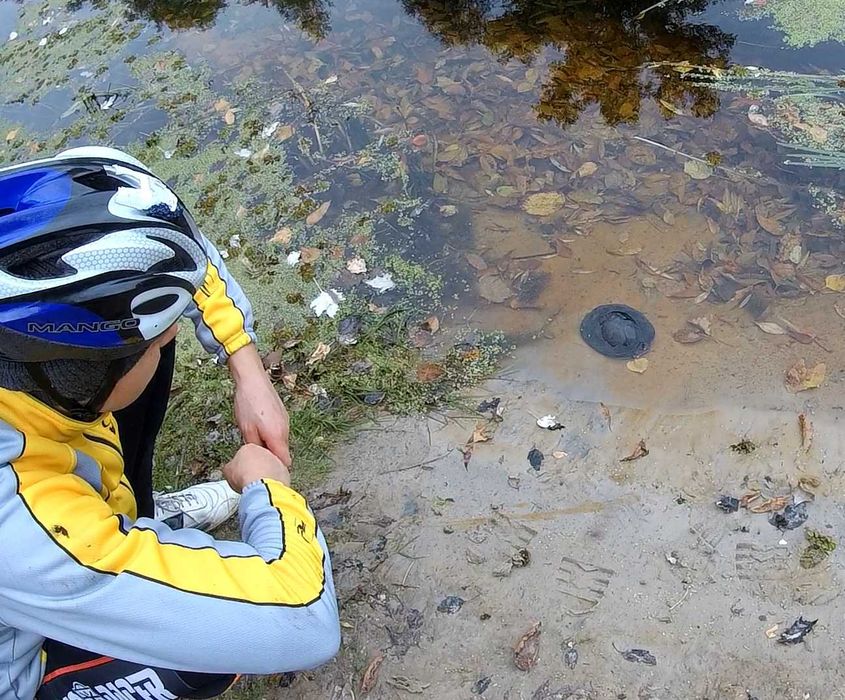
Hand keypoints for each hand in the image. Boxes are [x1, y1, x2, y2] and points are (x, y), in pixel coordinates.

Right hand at [224, 444, 290, 491]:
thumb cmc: (245, 477)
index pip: (246, 455)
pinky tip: (267, 490)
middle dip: (257, 469)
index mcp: (249, 448)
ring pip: (271, 468)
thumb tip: (230, 469)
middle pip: (260, 460)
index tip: (242, 473)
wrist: (261, 485)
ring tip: (259, 487)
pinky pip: (278, 478)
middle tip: (251, 480)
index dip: (243, 466)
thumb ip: (231, 467)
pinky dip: (275, 483)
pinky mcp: (285, 472)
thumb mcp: (228, 470)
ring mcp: (276, 461)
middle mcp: (265, 452)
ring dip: (267, 476)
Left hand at [228, 344, 292, 466]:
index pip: (284, 461)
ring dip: (270, 445)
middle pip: (283, 452)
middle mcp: (285, 429)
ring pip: (280, 441)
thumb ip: (254, 447)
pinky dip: (271, 435)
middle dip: (271, 458)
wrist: (253, 379)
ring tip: (255, 443)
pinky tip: (258, 429)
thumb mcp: (246, 429)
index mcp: (277, 436)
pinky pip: (279, 431)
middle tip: (256, 459)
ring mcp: (285, 421)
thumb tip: (258, 460)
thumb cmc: (248, 403)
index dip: (276, 469)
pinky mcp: (282, 415)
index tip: (266, 473)